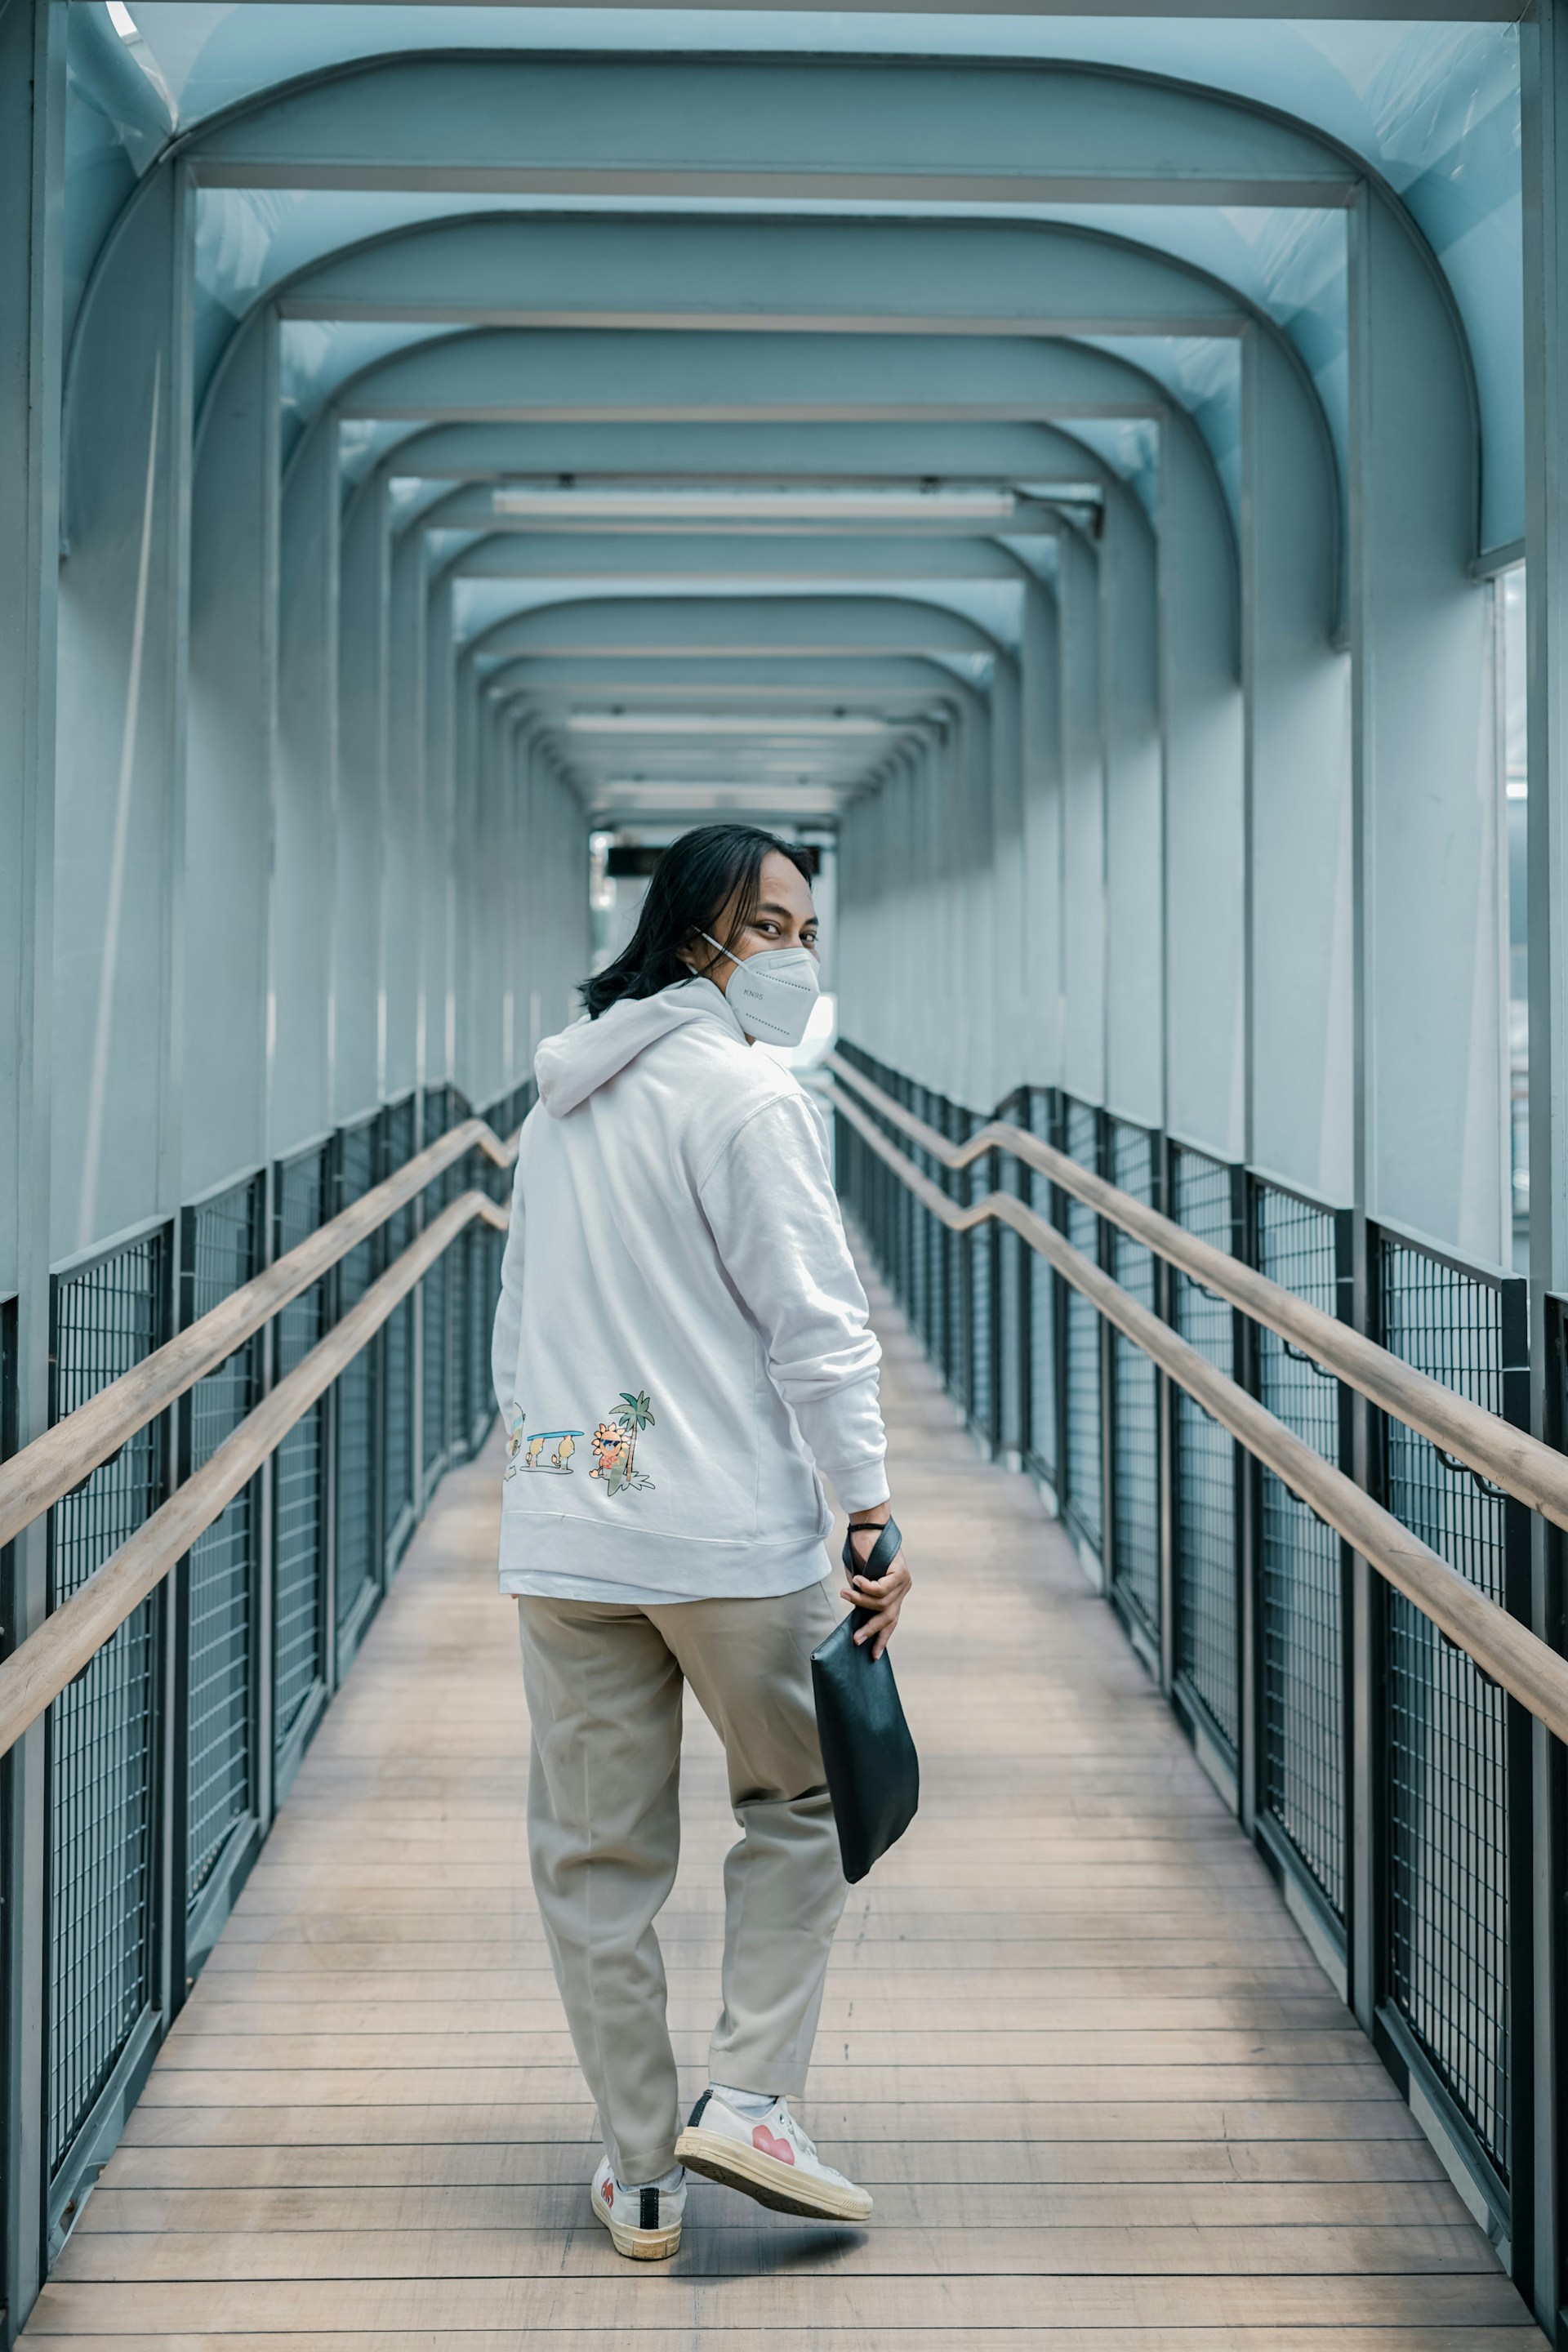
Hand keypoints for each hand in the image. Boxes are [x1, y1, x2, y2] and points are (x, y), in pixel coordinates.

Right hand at [840, 1513, 911, 1660]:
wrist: (869, 1527)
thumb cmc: (861, 1551)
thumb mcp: (860, 1580)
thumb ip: (861, 1597)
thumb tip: (856, 1615)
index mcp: (896, 1593)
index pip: (891, 1620)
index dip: (882, 1637)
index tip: (874, 1655)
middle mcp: (903, 1589)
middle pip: (889, 1617)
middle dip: (871, 1630)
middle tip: (856, 1639)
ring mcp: (904, 1581)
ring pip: (881, 1603)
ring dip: (860, 1600)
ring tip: (844, 1594)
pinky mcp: (900, 1571)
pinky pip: (882, 1588)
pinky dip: (866, 1587)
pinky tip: (856, 1581)